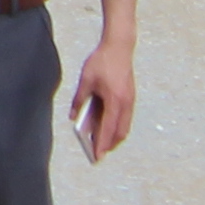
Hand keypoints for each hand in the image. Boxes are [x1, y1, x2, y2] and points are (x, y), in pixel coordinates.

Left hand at [69, 37, 136, 159]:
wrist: (119, 48)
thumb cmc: (101, 63)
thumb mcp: (85, 81)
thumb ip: (79, 100)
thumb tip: (73, 118)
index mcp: (114, 101)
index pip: (107, 129)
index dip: (102, 144)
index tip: (97, 156)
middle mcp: (125, 104)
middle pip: (119, 132)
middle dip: (109, 144)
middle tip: (98, 153)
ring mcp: (130, 101)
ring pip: (123, 126)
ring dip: (114, 136)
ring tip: (101, 142)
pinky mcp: (130, 97)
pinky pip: (125, 117)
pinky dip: (116, 125)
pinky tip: (105, 126)